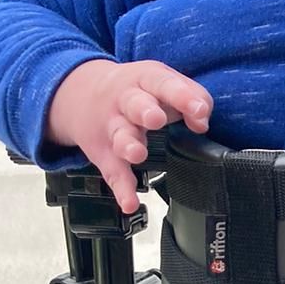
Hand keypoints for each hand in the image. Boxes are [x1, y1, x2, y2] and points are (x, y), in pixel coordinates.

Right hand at [46, 58, 212, 213]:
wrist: (82, 95)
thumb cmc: (139, 91)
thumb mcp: (163, 83)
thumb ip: (190, 97)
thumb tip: (202, 122)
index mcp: (146, 80)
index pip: (164, 83)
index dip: (182, 96)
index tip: (199, 111)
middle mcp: (126, 101)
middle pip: (135, 104)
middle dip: (145, 111)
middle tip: (156, 119)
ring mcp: (114, 128)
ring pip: (120, 136)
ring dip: (128, 145)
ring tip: (137, 154)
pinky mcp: (105, 154)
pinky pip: (114, 172)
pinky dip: (121, 189)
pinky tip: (129, 203)